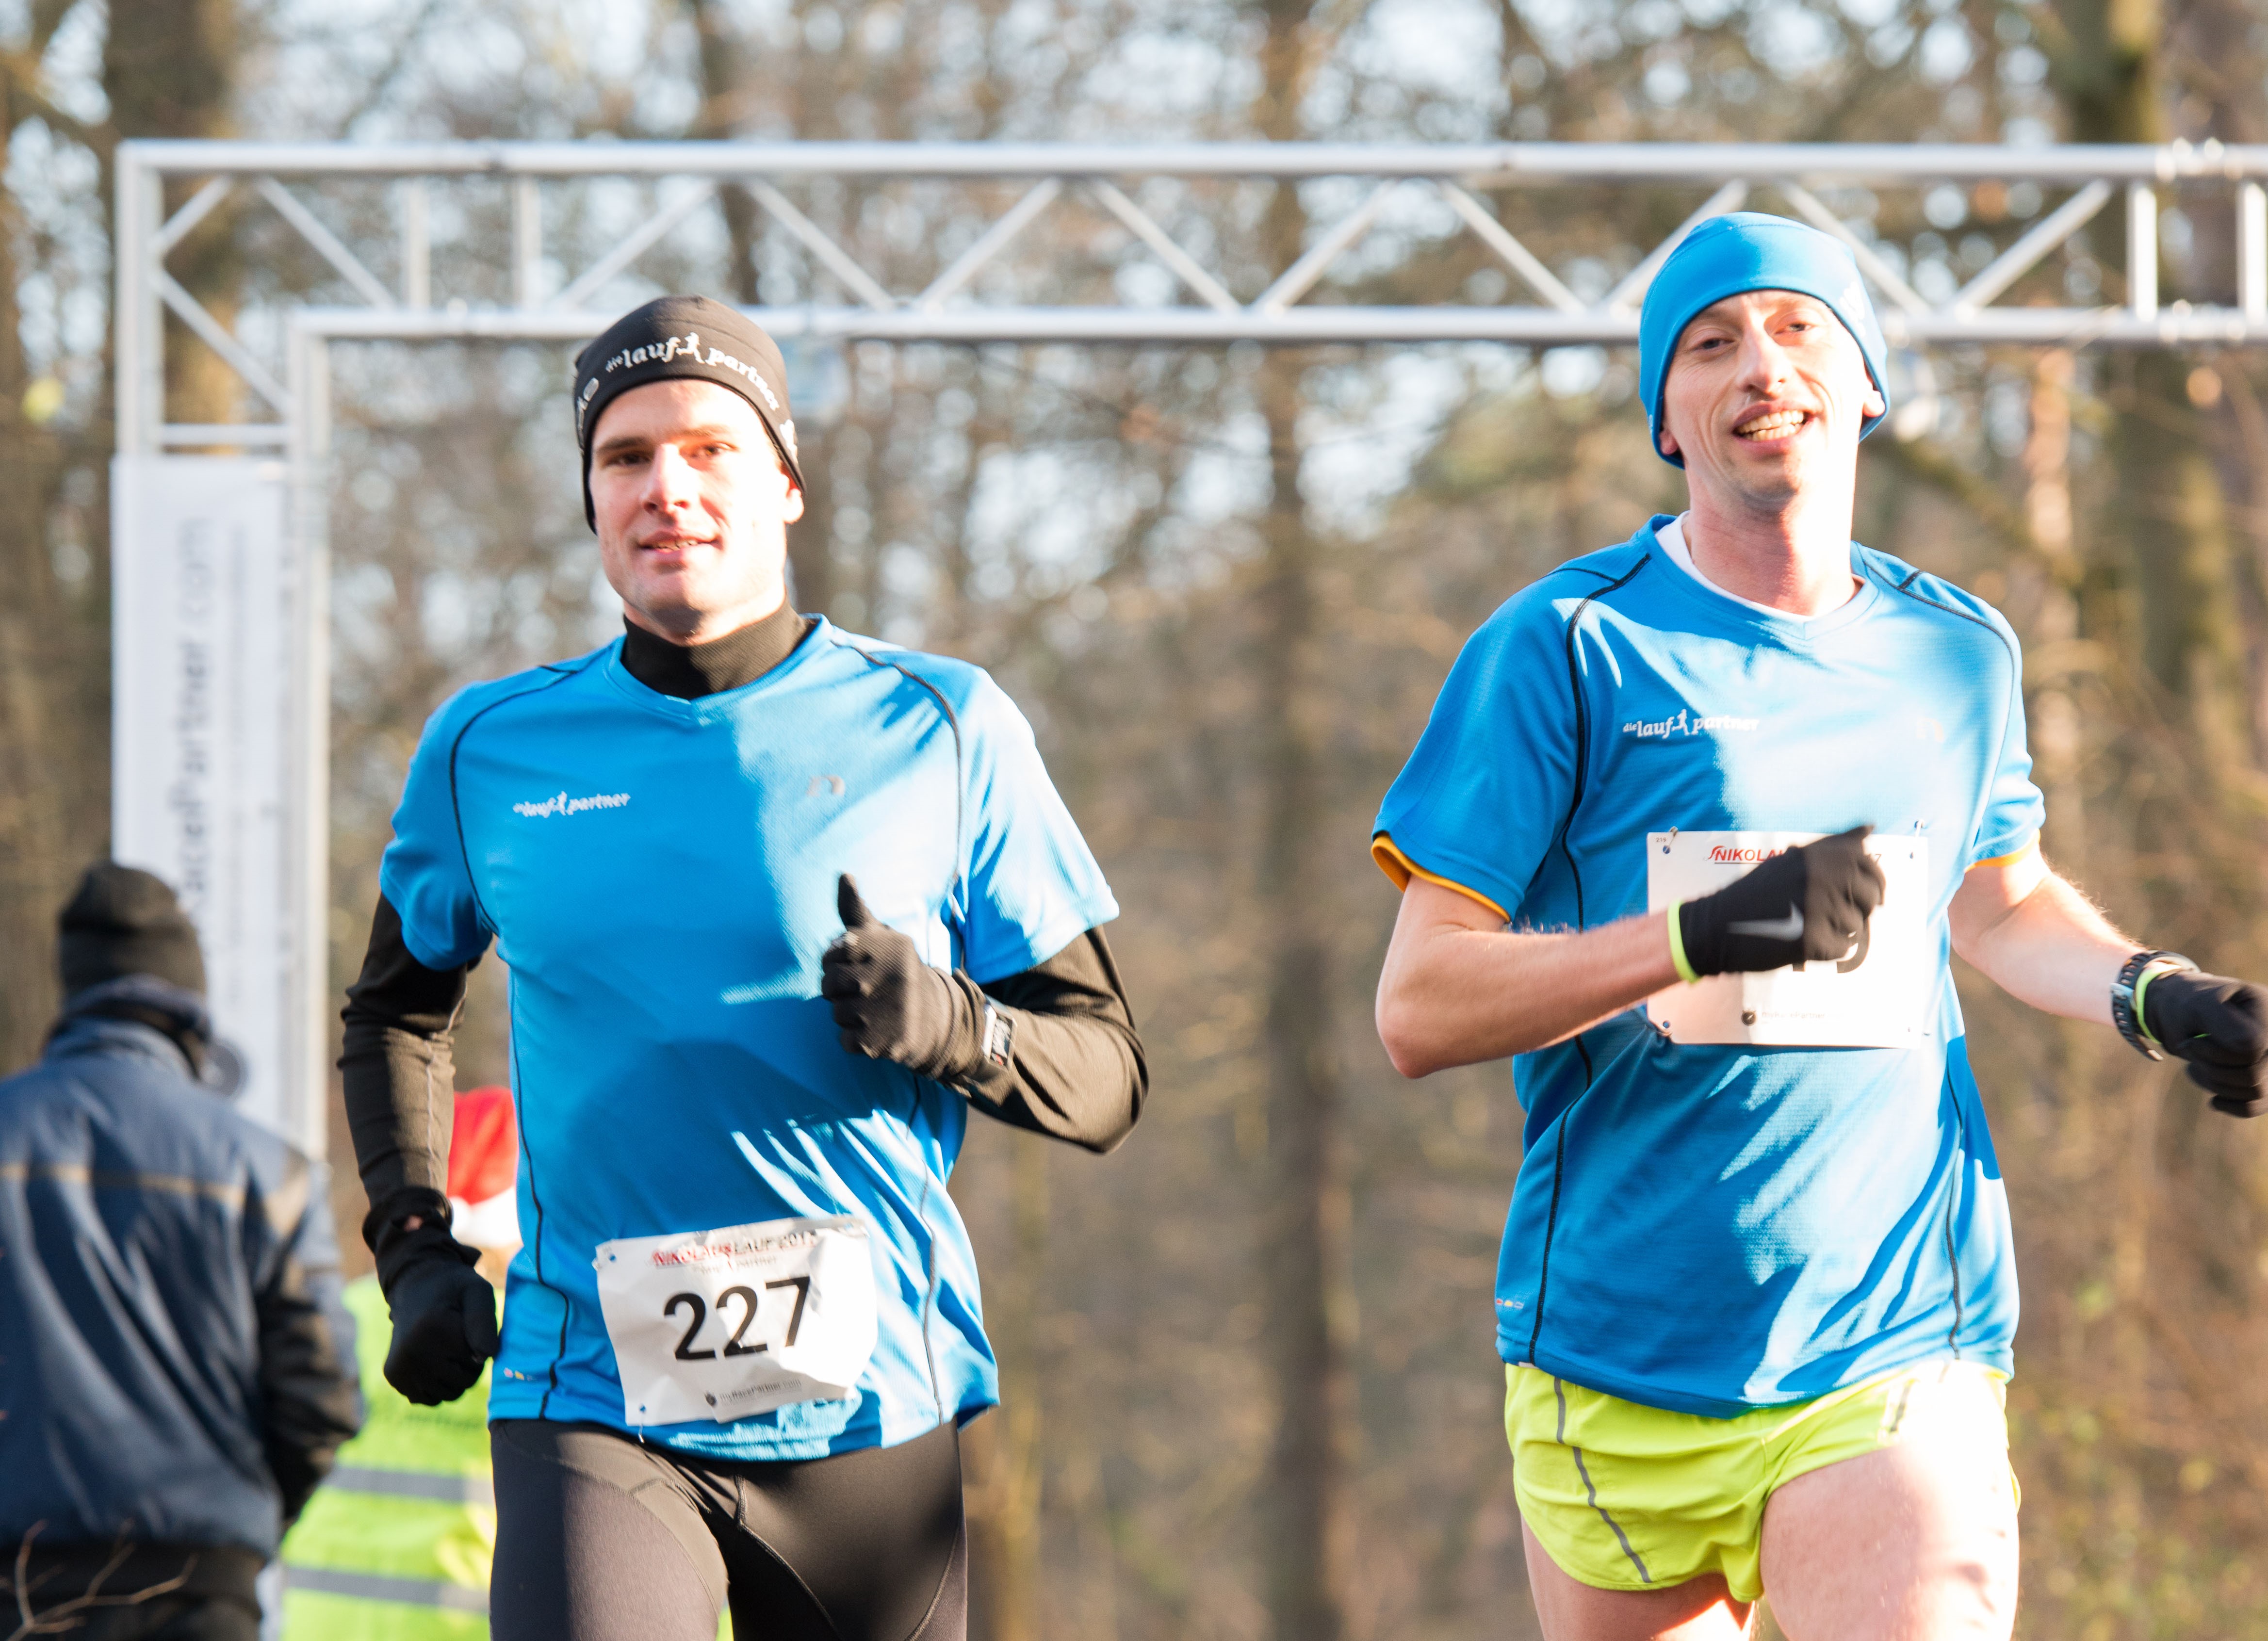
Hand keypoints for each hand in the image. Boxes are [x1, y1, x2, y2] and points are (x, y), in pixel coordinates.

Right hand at [382, 1250, 497, 1405]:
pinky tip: (434, 1363)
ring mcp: (399, 1367)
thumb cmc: (453, 1290)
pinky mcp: (393, 1376)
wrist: (416, 1286)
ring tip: (448, 1351)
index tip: (471, 1329)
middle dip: (471, 1366)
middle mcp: (411, 1352)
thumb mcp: (477, 1292)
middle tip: (461, 1341)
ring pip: (448, 1395)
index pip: (477, 1361)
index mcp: (434, 1329)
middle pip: (464, 1382)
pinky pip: (428, 1399)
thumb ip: (484, 1322)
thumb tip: (484, 1357)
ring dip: (456, 1378)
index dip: (482, 1347)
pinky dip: (438, 1387)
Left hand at [821, 875, 959, 1073]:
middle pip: (827, 985)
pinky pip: (844, 1040)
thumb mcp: (881, 938)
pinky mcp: (880, 1043)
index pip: (832, 954)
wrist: (933, 1020)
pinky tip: (876, 1030)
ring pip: (834, 1013)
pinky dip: (855, 1039)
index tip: (857, 965)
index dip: (838, 962)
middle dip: (839, 990)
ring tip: (874, 1010)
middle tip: (865, 991)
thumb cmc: (894, 973)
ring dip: (848, 1014)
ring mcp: (884, 1011)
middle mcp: (889, 977)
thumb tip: (843, 875)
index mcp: (889, 947)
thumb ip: (856, 910)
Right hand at [1676, 826, 1886, 977]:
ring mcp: (1816, 910)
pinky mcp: (1811, 942)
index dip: (1874, 881)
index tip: (1866, 892)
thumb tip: (1869, 827)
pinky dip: (1828, 950)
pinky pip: (1842, 949)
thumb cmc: (1755, 893)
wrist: (1714, 927)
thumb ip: (1833, 845)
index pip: (1869, 865)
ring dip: (1841, 930)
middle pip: (1870, 897)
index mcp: (1816, 856)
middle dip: (1861, 908)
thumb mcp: (1791, 860)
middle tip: (1835, 914)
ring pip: (1857, 926)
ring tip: (1810, 925)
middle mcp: (1820, 879)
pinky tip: (1804, 941)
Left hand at [2142, 968, 2267, 1116]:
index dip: (2216, 1055)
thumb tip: (2254, 1047)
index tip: (2189, 1042)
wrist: (2182, 1012)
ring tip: (2196, 1064)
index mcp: (2267, 1012)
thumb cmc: (2188, 1004)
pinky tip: (2213, 1097)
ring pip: (2256, 1093)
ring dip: (2216, 1084)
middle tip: (2189, 1051)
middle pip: (2253, 1077)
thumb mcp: (2197, 1004)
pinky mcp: (2264, 1079)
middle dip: (2212, 1069)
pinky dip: (2231, 1104)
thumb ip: (2221, 1020)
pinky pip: (2256, 1105)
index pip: (2252, 1052)